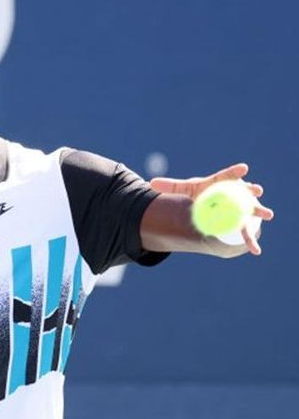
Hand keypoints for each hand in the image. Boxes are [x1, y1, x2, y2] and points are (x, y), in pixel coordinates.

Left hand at [149, 163, 274, 254]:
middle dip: (252, 190)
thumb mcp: (188, 189)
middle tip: (257, 190)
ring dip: (260, 212)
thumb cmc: (203, 193)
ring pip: (251, 210)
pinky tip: (255, 250)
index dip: (236, 172)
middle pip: (244, 192)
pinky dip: (251, 241)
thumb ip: (172, 186)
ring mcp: (242, 207)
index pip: (229, 176)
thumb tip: (150, 183)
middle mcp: (236, 193)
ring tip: (268, 214)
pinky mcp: (243, 221)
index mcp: (223, 182)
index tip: (244, 168)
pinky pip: (246, 232)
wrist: (212, 204)